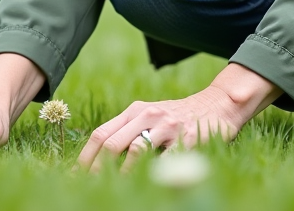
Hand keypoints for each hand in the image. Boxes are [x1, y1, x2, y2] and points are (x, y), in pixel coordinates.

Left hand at [76, 64, 281, 171]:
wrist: (217, 105)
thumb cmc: (178, 117)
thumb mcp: (150, 116)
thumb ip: (129, 131)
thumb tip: (99, 158)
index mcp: (134, 110)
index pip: (101, 134)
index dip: (85, 157)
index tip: (75, 176)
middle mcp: (147, 115)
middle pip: (112, 143)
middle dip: (97, 169)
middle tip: (88, 187)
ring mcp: (166, 126)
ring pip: (134, 151)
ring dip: (121, 174)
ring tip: (112, 189)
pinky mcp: (185, 139)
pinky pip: (164, 160)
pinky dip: (152, 173)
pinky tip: (145, 184)